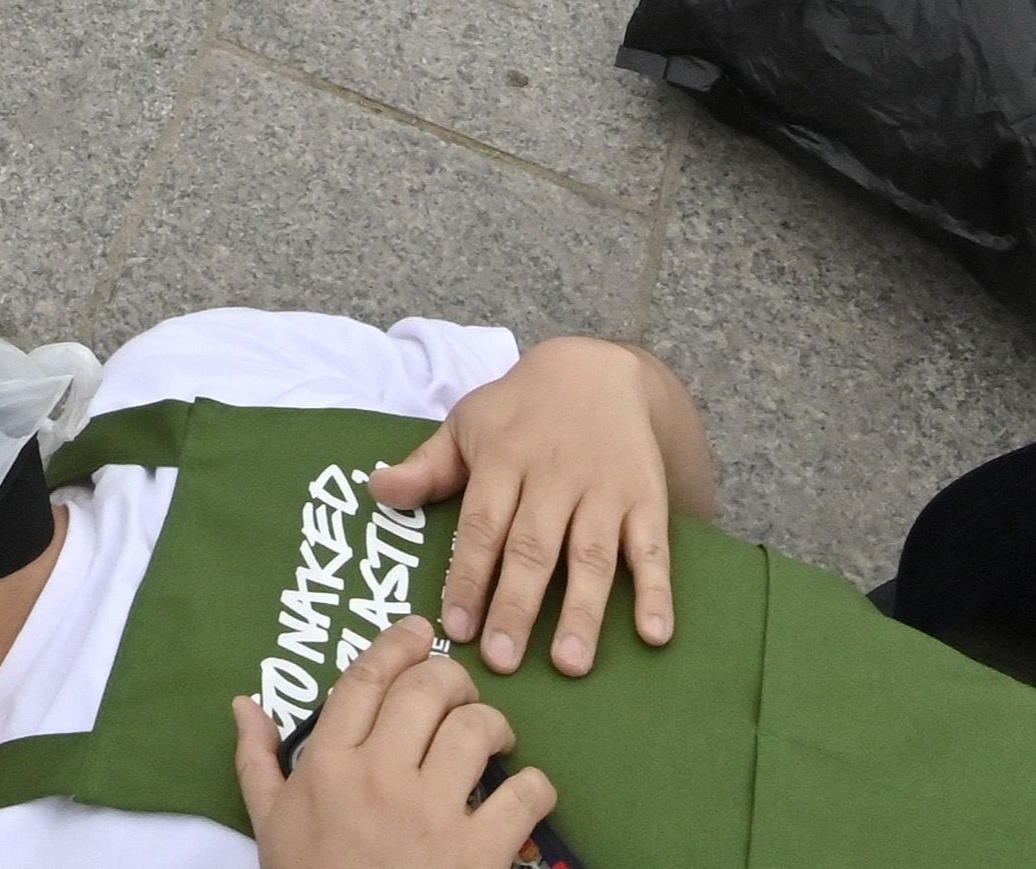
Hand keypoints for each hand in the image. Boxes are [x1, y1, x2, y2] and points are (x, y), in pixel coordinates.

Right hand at [230, 623, 549, 868]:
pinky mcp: (479, 851)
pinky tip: (526, 792)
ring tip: (494, 740)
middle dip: (451, 678)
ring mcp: (432, 814)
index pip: (365, 681)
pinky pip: (523, 793)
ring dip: (493, 724)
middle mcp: (379, 777)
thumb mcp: (270, 825)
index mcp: (328, 765)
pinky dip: (534, 785)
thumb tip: (245, 702)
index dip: (397, 644)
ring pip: (475, 730)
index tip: (420, 630)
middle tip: (460, 692)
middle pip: (426, 691)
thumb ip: (257, 760)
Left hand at [379, 337, 684, 674]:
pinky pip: (653, 549)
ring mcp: (605, 490)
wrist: (600, 370)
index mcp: (504, 459)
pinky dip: (657, 592)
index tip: (457, 627)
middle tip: (502, 661)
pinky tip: (655, 636)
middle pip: (534, 548)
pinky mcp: (647, 500)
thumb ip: (427, 466)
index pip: (482, 526)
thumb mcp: (467, 424)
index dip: (469, 577)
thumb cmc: (520, 410)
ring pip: (592, 556)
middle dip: (517, 606)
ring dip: (583, 611)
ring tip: (571, 664)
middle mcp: (555, 476)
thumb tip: (377, 490)